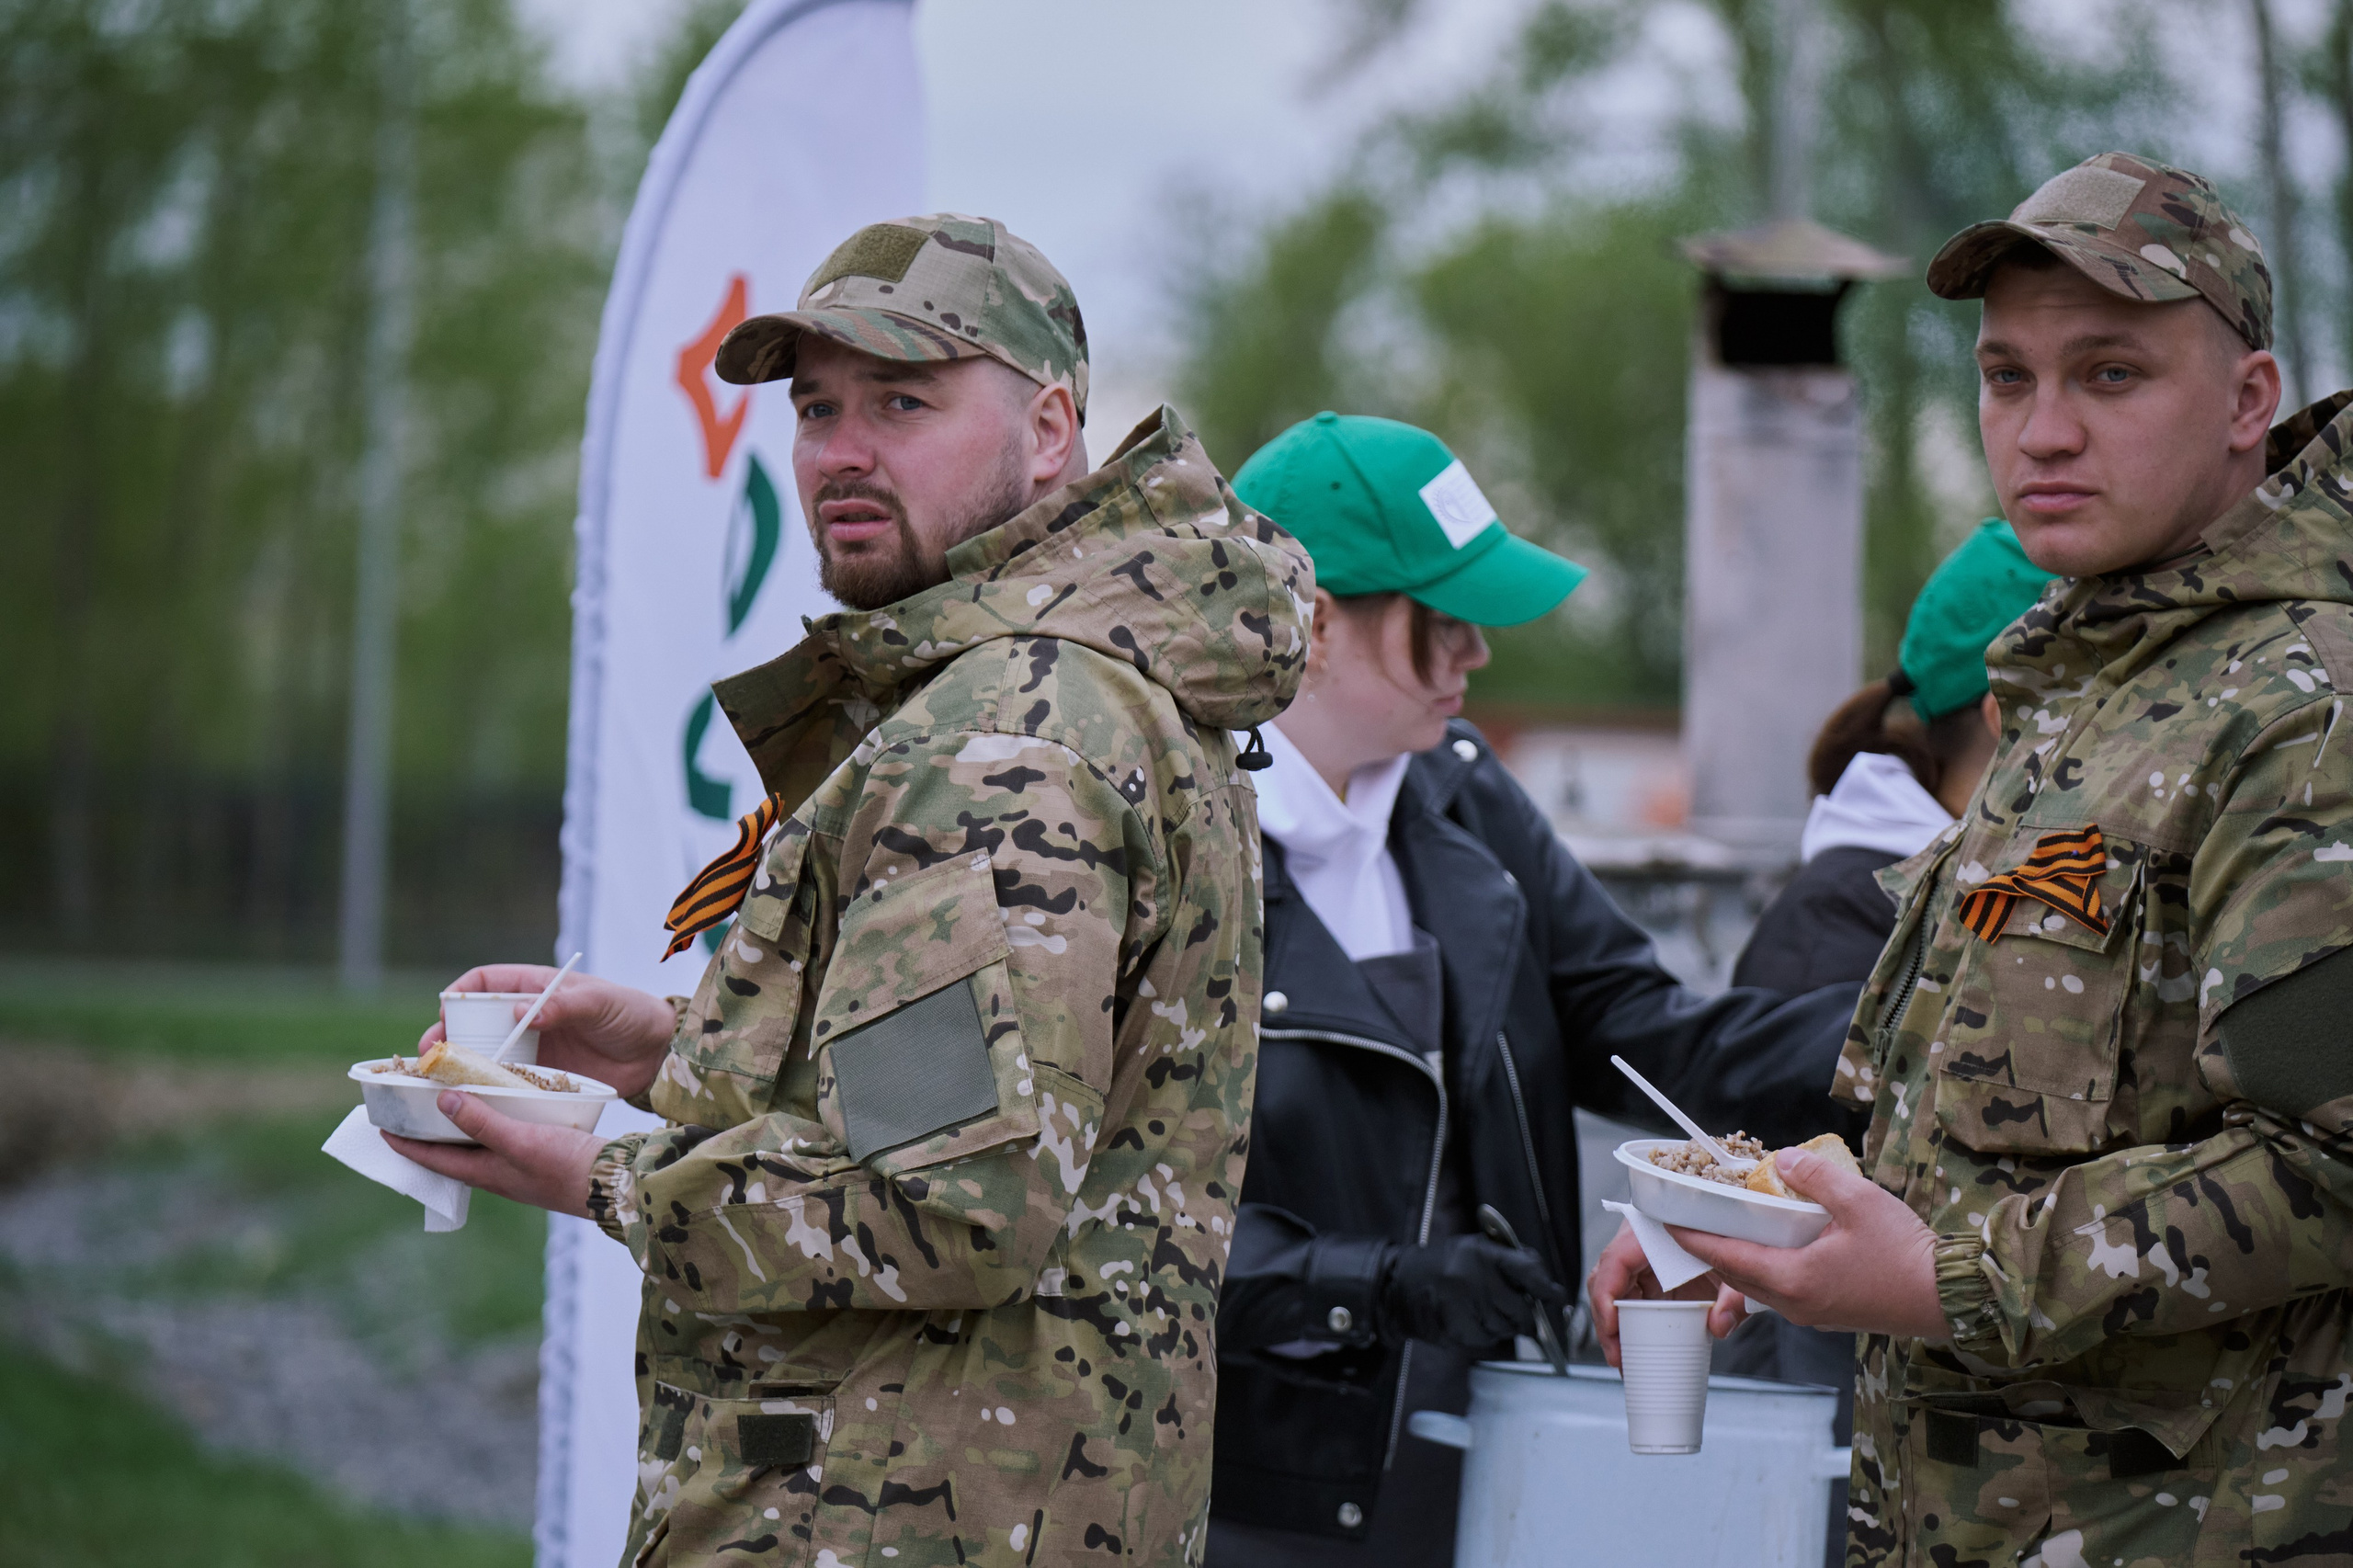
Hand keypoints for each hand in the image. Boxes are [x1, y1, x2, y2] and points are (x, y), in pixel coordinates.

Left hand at [385, 1091, 603, 1218]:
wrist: (615, 1184)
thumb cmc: (566, 1167)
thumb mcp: (520, 1141)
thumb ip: (482, 1122)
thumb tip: (441, 1100)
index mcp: (485, 1173)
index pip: (432, 1159)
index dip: (405, 1145)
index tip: (381, 1128)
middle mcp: (497, 1172)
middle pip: (451, 1152)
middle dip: (429, 1133)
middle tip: (411, 1108)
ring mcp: (518, 1165)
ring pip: (477, 1144)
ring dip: (460, 1125)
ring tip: (448, 1101)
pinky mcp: (539, 1155)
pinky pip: (502, 1136)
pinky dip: (490, 1119)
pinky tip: (500, 1104)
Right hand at [423, 964, 674, 1099]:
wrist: (659, 1054)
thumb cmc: (632, 1014)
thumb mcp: (601, 1002)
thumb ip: (564, 1004)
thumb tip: (518, 1012)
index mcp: (536, 989)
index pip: (484, 983)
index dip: (459, 994)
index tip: (444, 1013)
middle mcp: (525, 1018)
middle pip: (473, 1023)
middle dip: (447, 1036)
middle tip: (430, 1056)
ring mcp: (530, 1049)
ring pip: (483, 1056)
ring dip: (459, 1067)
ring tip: (438, 1083)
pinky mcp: (540, 1078)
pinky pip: (505, 1084)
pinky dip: (486, 1091)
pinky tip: (471, 1105)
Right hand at [1380, 1235, 1568, 1349]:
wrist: (1400, 1286)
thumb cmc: (1444, 1265)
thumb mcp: (1475, 1248)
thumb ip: (1509, 1259)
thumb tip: (1544, 1283)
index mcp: (1482, 1252)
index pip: (1528, 1270)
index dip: (1547, 1287)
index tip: (1558, 1298)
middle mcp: (1473, 1277)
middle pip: (1521, 1309)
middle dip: (1527, 1318)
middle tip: (1526, 1319)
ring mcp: (1463, 1304)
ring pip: (1506, 1328)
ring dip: (1505, 1327)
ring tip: (1486, 1313)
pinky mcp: (1455, 1328)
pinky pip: (1488, 1340)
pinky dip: (1487, 1336)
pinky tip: (1472, 1322)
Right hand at [1587, 1220, 1739, 1368]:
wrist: (1739, 1246)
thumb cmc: (1730, 1246)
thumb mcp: (1737, 1268)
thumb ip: (1732, 1298)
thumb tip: (1719, 1324)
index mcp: (1655, 1232)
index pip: (1616, 1259)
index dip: (1606, 1294)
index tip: (1611, 1326)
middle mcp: (1641, 1244)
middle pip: (1605, 1280)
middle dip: (1605, 1321)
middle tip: (1618, 1355)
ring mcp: (1641, 1262)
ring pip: (1611, 1293)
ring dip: (1612, 1327)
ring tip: (1624, 1358)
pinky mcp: (1647, 1278)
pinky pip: (1625, 1300)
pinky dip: (1624, 1325)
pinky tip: (1631, 1347)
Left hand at [1664, 1147, 1946, 1339]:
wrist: (1948, 1298)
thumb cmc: (1905, 1252)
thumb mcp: (1859, 1201)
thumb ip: (1815, 1177)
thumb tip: (1784, 1159)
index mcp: (1792, 1279)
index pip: (1726, 1257)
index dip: (1694, 1239)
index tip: (1666, 1223)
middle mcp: (1794, 1303)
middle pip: (1736, 1274)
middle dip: (1710, 1249)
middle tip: (1690, 1220)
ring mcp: (1810, 1312)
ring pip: (1757, 1285)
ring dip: (1738, 1259)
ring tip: (1724, 1228)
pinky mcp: (1827, 1313)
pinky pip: (1781, 1291)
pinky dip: (1764, 1268)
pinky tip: (1771, 1246)